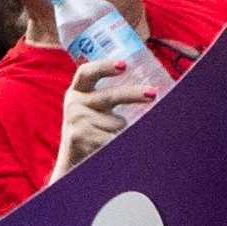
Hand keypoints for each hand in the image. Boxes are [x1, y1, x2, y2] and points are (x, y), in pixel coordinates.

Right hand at [54, 57, 159, 173]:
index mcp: (78, 91)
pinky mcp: (80, 139)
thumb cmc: (91, 130)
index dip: (104, 66)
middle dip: (133, 94)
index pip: (87, 73)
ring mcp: (76, 122)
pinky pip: (113, 139)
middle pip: (109, 96)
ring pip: (117, 122)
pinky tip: (113, 147)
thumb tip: (149, 90)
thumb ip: (109, 96)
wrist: (73, 161)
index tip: (124, 65)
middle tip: (153, 93)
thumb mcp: (93, 108)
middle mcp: (74, 104)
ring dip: (124, 130)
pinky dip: (120, 142)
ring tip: (115, 136)